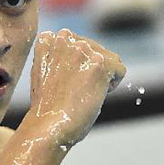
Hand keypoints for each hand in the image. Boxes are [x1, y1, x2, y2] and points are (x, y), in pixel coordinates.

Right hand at [29, 28, 125, 146]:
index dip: (76, 65)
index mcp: (48, 39)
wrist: (47, 126)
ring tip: (82, 94)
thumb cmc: (45, 108)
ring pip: (109, 59)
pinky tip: (93, 96)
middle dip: (91, 70)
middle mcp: (64, 38)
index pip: (77, 43)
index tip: (64, 82)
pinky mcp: (99, 62)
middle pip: (95, 49)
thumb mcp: (43, 72)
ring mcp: (82, 49)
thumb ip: (57, 56)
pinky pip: (120, 70)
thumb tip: (78, 52)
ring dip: (101, 78)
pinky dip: (112, 86)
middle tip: (73, 92)